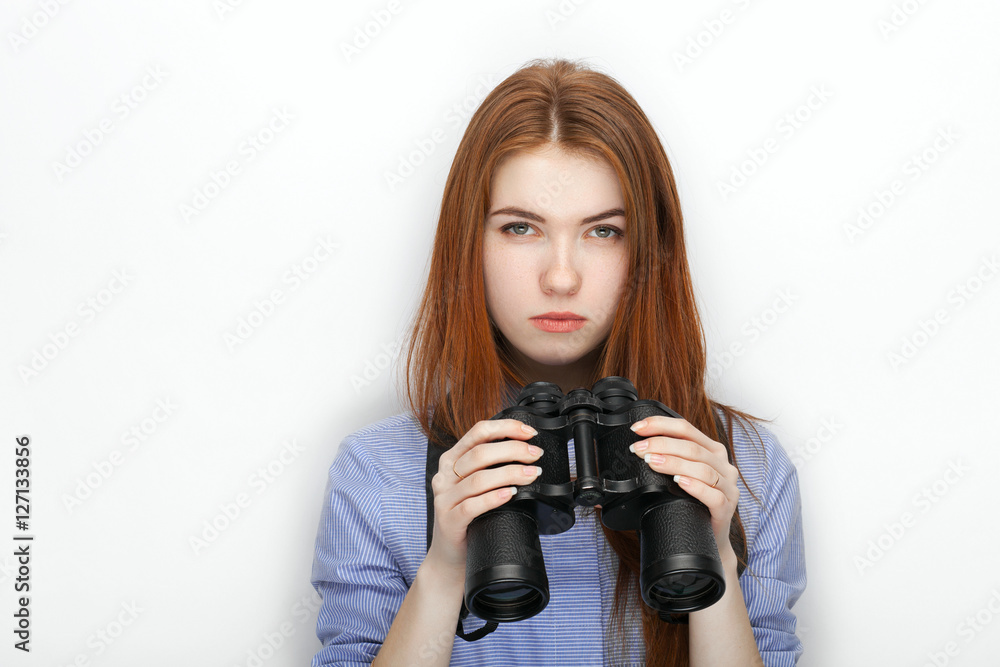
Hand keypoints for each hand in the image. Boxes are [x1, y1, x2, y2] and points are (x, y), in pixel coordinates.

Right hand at [426, 419, 543, 573]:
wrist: (451, 556)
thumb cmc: (469, 517)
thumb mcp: (476, 486)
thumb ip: (492, 466)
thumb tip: (527, 450)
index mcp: (452, 460)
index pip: (478, 432)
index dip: (505, 428)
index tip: (528, 432)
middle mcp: (445, 476)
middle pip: (480, 453)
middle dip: (512, 450)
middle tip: (535, 455)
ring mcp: (444, 499)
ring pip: (478, 479)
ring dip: (509, 473)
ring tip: (531, 474)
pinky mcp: (448, 521)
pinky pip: (471, 506)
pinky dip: (494, 498)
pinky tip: (510, 494)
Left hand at [628, 417, 738, 556]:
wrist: (709, 539)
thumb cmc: (691, 503)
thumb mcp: (681, 476)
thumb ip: (666, 459)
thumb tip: (628, 453)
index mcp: (712, 451)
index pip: (686, 428)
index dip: (660, 425)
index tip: (637, 428)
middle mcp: (723, 465)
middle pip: (693, 447)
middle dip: (662, 444)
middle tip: (638, 449)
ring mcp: (728, 488)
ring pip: (703, 469)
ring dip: (674, 463)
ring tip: (652, 462)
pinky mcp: (727, 509)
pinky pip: (714, 496)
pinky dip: (695, 487)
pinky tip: (679, 482)